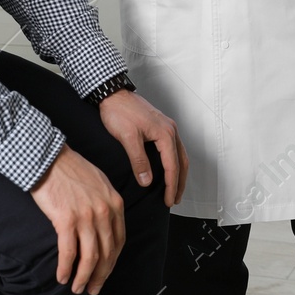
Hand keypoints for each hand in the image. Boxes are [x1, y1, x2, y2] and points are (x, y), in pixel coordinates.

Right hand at [28, 145, 125, 294]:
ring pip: (90, 257)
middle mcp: (104, 211)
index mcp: (115, 203)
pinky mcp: (66, 219)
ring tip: (77, 287)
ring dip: (84, 277)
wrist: (49, 158)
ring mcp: (86, 216)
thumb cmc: (71, 169)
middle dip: (100, 275)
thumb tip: (105, 227)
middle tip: (93, 288)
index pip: (119, 241)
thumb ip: (107, 204)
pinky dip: (66, 268)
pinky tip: (62, 276)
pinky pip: (68, 252)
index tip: (105, 273)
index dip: (112, 262)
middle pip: (106, 252)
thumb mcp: (100, 183)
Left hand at [97, 89, 188, 206]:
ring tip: (174, 188)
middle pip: (182, 161)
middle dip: (179, 182)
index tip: (169, 200)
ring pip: (180, 154)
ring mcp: (166, 127)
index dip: (171, 186)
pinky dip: (174, 162)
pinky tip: (167, 168)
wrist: (112, 93)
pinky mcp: (160, 126)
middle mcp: (170, 129)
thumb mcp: (128, 138)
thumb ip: (139, 160)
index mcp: (165, 133)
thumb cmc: (119, 112)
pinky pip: (173, 148)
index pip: (172, 166)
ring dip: (178, 173)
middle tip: (174, 199)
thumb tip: (147, 181)